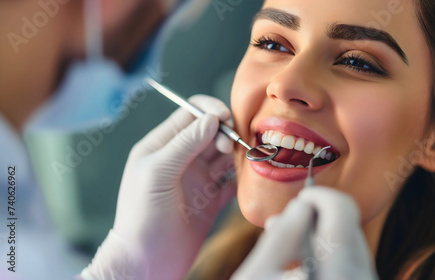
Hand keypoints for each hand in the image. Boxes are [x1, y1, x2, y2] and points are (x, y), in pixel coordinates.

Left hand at [81, 95, 236, 279]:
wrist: (146, 262)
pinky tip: (247, 177)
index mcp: (162, 146)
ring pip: (224, 155)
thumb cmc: (142, 217)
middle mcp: (181, 159)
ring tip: (245, 157)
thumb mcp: (158, 173)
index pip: (190, 115)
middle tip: (232, 145)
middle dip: (226, 132)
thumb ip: (184, 144)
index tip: (226, 119)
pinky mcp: (210, 200)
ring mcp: (197, 179)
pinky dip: (241, 176)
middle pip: (211, 132)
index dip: (210, 111)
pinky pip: (231, 181)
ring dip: (237, 152)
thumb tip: (211, 119)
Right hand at [231, 187, 377, 279]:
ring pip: (350, 242)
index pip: (341, 208)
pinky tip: (302, 264)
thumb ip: (280, 236)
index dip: (317, 196)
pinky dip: (328, 254)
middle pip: (347, 223)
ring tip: (288, 249)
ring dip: (321, 236)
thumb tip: (300, 206)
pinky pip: (351, 261)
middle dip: (316, 217)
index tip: (298, 202)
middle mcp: (359, 277)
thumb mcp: (256, 275)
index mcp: (336, 270)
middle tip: (285, 226)